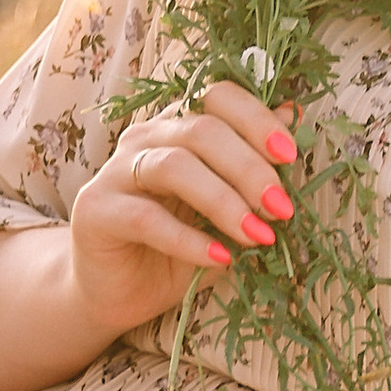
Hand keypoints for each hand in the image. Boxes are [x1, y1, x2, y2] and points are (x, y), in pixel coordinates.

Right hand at [67, 83, 301, 338]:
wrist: (117, 293)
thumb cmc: (175, 247)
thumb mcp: (223, 206)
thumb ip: (250, 163)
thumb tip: (295, 116)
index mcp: (177, 126)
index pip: (217, 97)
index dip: (256, 119)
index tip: (290, 156)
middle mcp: (144, 138)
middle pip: (201, 130)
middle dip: (250, 168)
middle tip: (282, 209)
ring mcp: (115, 171)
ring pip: (175, 167)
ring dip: (225, 202)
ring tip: (260, 236)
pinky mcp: (95, 211)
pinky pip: (146, 218)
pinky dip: (189, 239)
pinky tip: (221, 260)